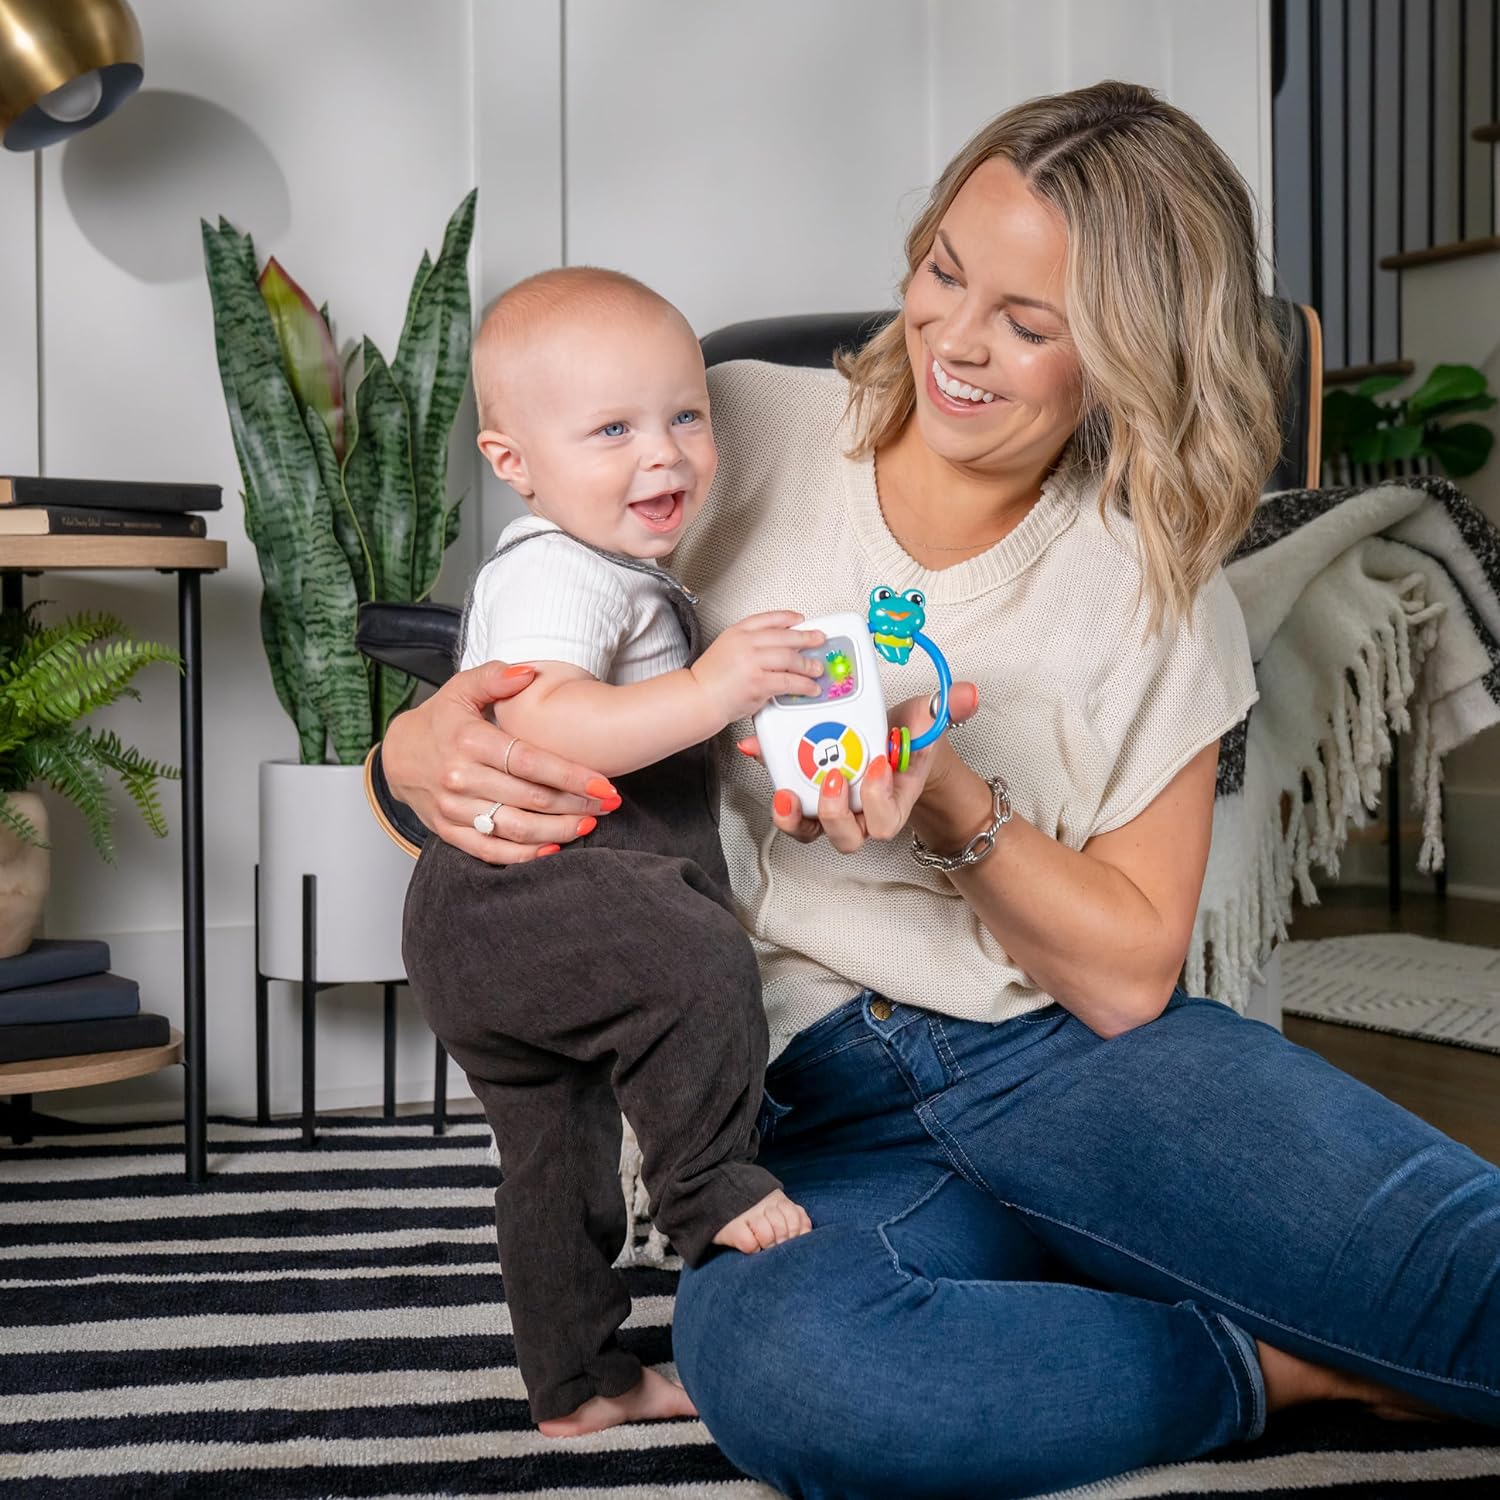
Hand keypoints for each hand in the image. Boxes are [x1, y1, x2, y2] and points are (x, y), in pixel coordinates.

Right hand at [381, 659, 616, 865]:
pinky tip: (554, 847)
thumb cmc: (440, 721)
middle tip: (608, 804)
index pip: (529, 762)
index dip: (570, 776)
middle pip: (530, 798)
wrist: (397, 756)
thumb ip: (494, 677)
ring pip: (515, 828)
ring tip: (589, 824)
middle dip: (576, 804)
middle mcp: (460, 778)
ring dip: (558, 830)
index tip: (604, 784)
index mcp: (468, 741)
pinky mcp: (448, 832)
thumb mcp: (460, 688)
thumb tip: (527, 674)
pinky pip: (491, 850)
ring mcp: (453, 809)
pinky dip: (524, 854)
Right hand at [690, 612, 826, 723]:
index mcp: (737, 632)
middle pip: (785, 636)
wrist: (698, 697)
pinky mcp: (759, 682)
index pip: (768, 618)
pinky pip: (789, 681)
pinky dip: (804, 685)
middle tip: (819, 640)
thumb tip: (777, 646)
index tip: (800, 620)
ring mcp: (752, 662)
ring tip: (816, 668)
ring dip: (808, 664)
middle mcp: (746, 643)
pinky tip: (810, 687)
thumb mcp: (726, 648)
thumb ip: (749, 644)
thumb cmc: (709, 679)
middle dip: (807, 638)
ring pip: (790, 658)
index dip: (788, 618)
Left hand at [738, 681, 979, 853]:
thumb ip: (946, 708)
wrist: (887, 741)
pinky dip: (773, 791)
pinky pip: (788, 810)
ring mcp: (831, 811)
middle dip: (837, 812)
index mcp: (892, 803)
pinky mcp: (806, 798)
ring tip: (787, 790)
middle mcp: (860, 816)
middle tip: (834, 776)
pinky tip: (761, 757)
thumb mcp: (925, 720)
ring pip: (811, 832)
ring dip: (796, 817)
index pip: (885, 821)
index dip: (878, 800)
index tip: (877, 762)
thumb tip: (968, 693)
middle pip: (847, 838)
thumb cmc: (905, 738)